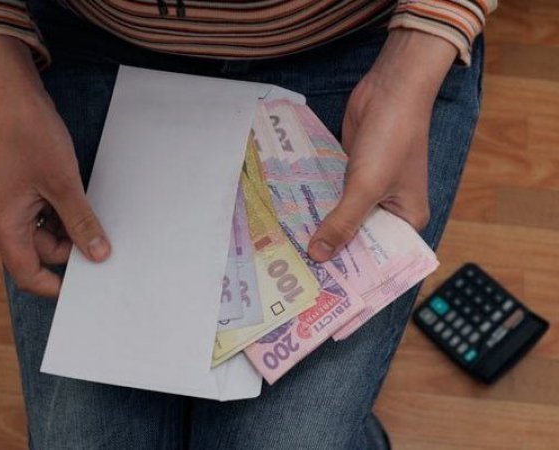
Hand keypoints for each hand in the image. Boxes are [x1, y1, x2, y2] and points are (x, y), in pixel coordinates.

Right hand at [0, 36, 110, 296]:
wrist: (16, 97)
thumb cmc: (31, 137)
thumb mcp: (63, 184)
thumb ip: (81, 223)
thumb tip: (100, 255)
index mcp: (6, 226)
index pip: (29, 274)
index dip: (57, 286)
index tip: (89, 288)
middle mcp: (7, 221)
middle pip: (43, 254)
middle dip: (73, 252)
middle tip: (107, 247)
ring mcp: (16, 206)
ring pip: (50, 234)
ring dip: (74, 231)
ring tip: (100, 222)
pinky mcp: (27, 193)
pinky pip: (49, 215)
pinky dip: (69, 215)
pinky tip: (88, 208)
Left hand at [308, 29, 456, 261]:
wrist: (391, 88)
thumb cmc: (392, 138)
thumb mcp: (366, 186)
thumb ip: (342, 222)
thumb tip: (318, 256)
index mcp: (405, 220)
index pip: (379, 257)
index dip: (354, 273)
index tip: (325, 290)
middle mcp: (389, 210)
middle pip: (356, 238)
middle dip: (331, 251)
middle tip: (298, 273)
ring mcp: (369, 191)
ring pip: (341, 217)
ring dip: (320, 227)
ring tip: (289, 252)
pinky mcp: (353, 174)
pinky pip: (333, 196)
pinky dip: (317, 205)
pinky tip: (292, 220)